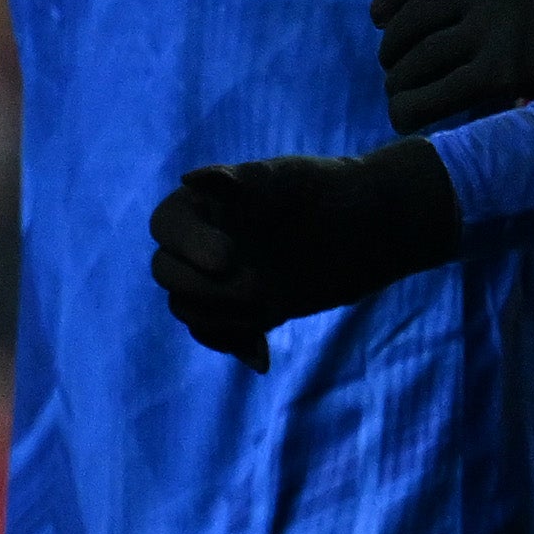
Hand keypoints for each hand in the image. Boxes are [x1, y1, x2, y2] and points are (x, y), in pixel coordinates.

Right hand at [149, 147, 461, 367]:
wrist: (368, 225)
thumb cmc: (329, 191)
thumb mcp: (287, 181)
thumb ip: (240, 180)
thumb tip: (192, 179)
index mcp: (202, 203)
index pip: (165, 226)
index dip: (189, 245)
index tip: (230, 258)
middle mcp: (202, 239)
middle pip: (168, 272)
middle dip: (205, 287)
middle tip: (258, 289)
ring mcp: (219, 277)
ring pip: (188, 307)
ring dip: (220, 317)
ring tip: (269, 309)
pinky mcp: (241, 307)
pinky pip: (215, 332)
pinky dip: (232, 343)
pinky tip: (261, 354)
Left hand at [370, 0, 533, 134]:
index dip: (391, 6)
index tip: (382, 25)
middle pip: (412, 23)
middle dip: (394, 52)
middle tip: (394, 72)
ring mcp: (497, 26)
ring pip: (418, 61)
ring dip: (400, 86)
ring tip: (399, 103)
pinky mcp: (510, 70)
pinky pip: (439, 94)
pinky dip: (412, 111)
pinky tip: (407, 125)